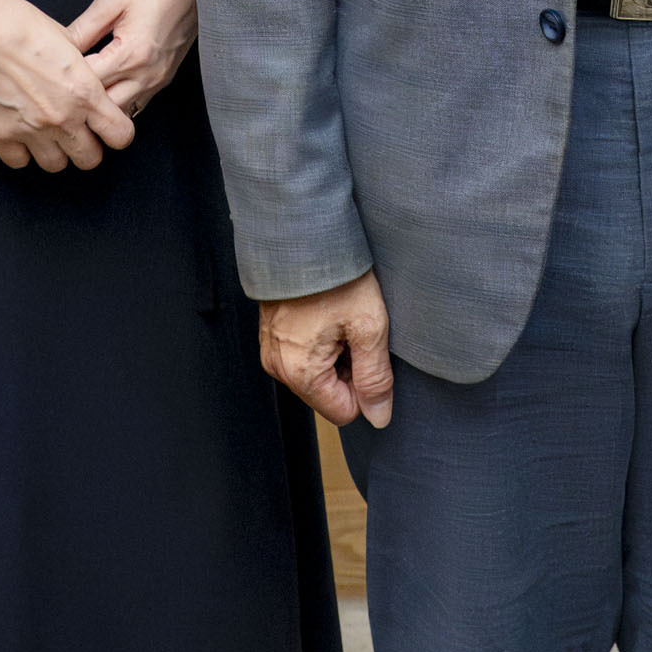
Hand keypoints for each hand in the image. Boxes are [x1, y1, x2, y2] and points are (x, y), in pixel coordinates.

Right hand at [0, 0, 139, 171]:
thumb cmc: (20, 24)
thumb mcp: (67, 41)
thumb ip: (82, 70)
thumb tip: (90, 80)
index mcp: (84, 91)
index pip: (120, 135)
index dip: (116, 132)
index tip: (107, 126)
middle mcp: (62, 117)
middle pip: (90, 159)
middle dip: (88, 147)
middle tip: (78, 133)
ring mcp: (29, 130)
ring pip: (56, 166)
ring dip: (55, 151)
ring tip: (48, 133)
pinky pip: (20, 162)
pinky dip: (22, 151)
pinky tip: (21, 132)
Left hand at [68, 0, 198, 115]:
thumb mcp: (110, 1)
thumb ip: (82, 30)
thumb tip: (56, 51)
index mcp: (131, 54)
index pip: (89, 84)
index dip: (65, 82)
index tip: (46, 77)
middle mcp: (147, 74)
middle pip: (104, 109)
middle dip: (80, 104)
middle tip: (57, 92)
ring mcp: (158, 80)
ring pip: (121, 113)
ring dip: (99, 108)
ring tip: (76, 95)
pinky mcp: (164, 78)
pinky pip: (136, 104)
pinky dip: (117, 102)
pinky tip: (102, 91)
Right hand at [262, 272, 393, 426]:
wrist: (303, 234)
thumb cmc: (336, 275)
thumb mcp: (369, 326)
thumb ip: (375, 377)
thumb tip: (379, 416)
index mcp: (300, 372)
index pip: (344, 412)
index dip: (364, 386)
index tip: (366, 348)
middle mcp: (279, 367)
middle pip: (328, 394)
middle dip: (348, 367)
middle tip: (353, 328)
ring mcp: (271, 351)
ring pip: (316, 375)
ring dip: (335, 353)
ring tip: (339, 317)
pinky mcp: (271, 335)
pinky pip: (302, 356)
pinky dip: (320, 341)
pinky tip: (326, 313)